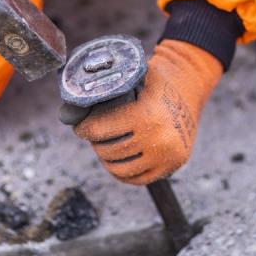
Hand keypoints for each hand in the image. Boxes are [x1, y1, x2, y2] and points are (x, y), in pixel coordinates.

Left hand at [68, 40, 222, 184]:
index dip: (84, 129)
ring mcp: (166, 156)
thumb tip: (66, 113)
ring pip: (120, 169)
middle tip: (95, 135)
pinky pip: (136, 179)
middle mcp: (157, 138)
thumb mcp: (132, 76)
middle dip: (96, 143)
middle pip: (108, 151)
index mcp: (145, 115)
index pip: (99, 130)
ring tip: (106, 146)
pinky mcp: (171, 167)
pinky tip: (118, 160)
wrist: (189, 88)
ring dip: (107, 159)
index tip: (81, 127)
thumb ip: (103, 91)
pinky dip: (122, 172)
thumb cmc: (154, 80)